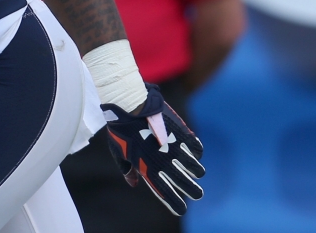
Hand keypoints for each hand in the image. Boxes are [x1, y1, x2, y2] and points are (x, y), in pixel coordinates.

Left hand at [101, 83, 205, 215]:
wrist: (129, 105)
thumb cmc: (120, 129)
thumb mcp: (118, 152)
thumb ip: (127, 169)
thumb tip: (133, 183)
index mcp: (147, 168)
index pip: (165, 192)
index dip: (175, 204)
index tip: (181, 210)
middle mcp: (164, 162)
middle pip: (186, 184)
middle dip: (194, 192)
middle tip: (196, 194)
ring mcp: (174, 148)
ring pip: (196, 168)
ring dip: (196, 171)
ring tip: (195, 172)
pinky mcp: (182, 134)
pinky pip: (196, 149)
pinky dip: (196, 153)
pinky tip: (193, 153)